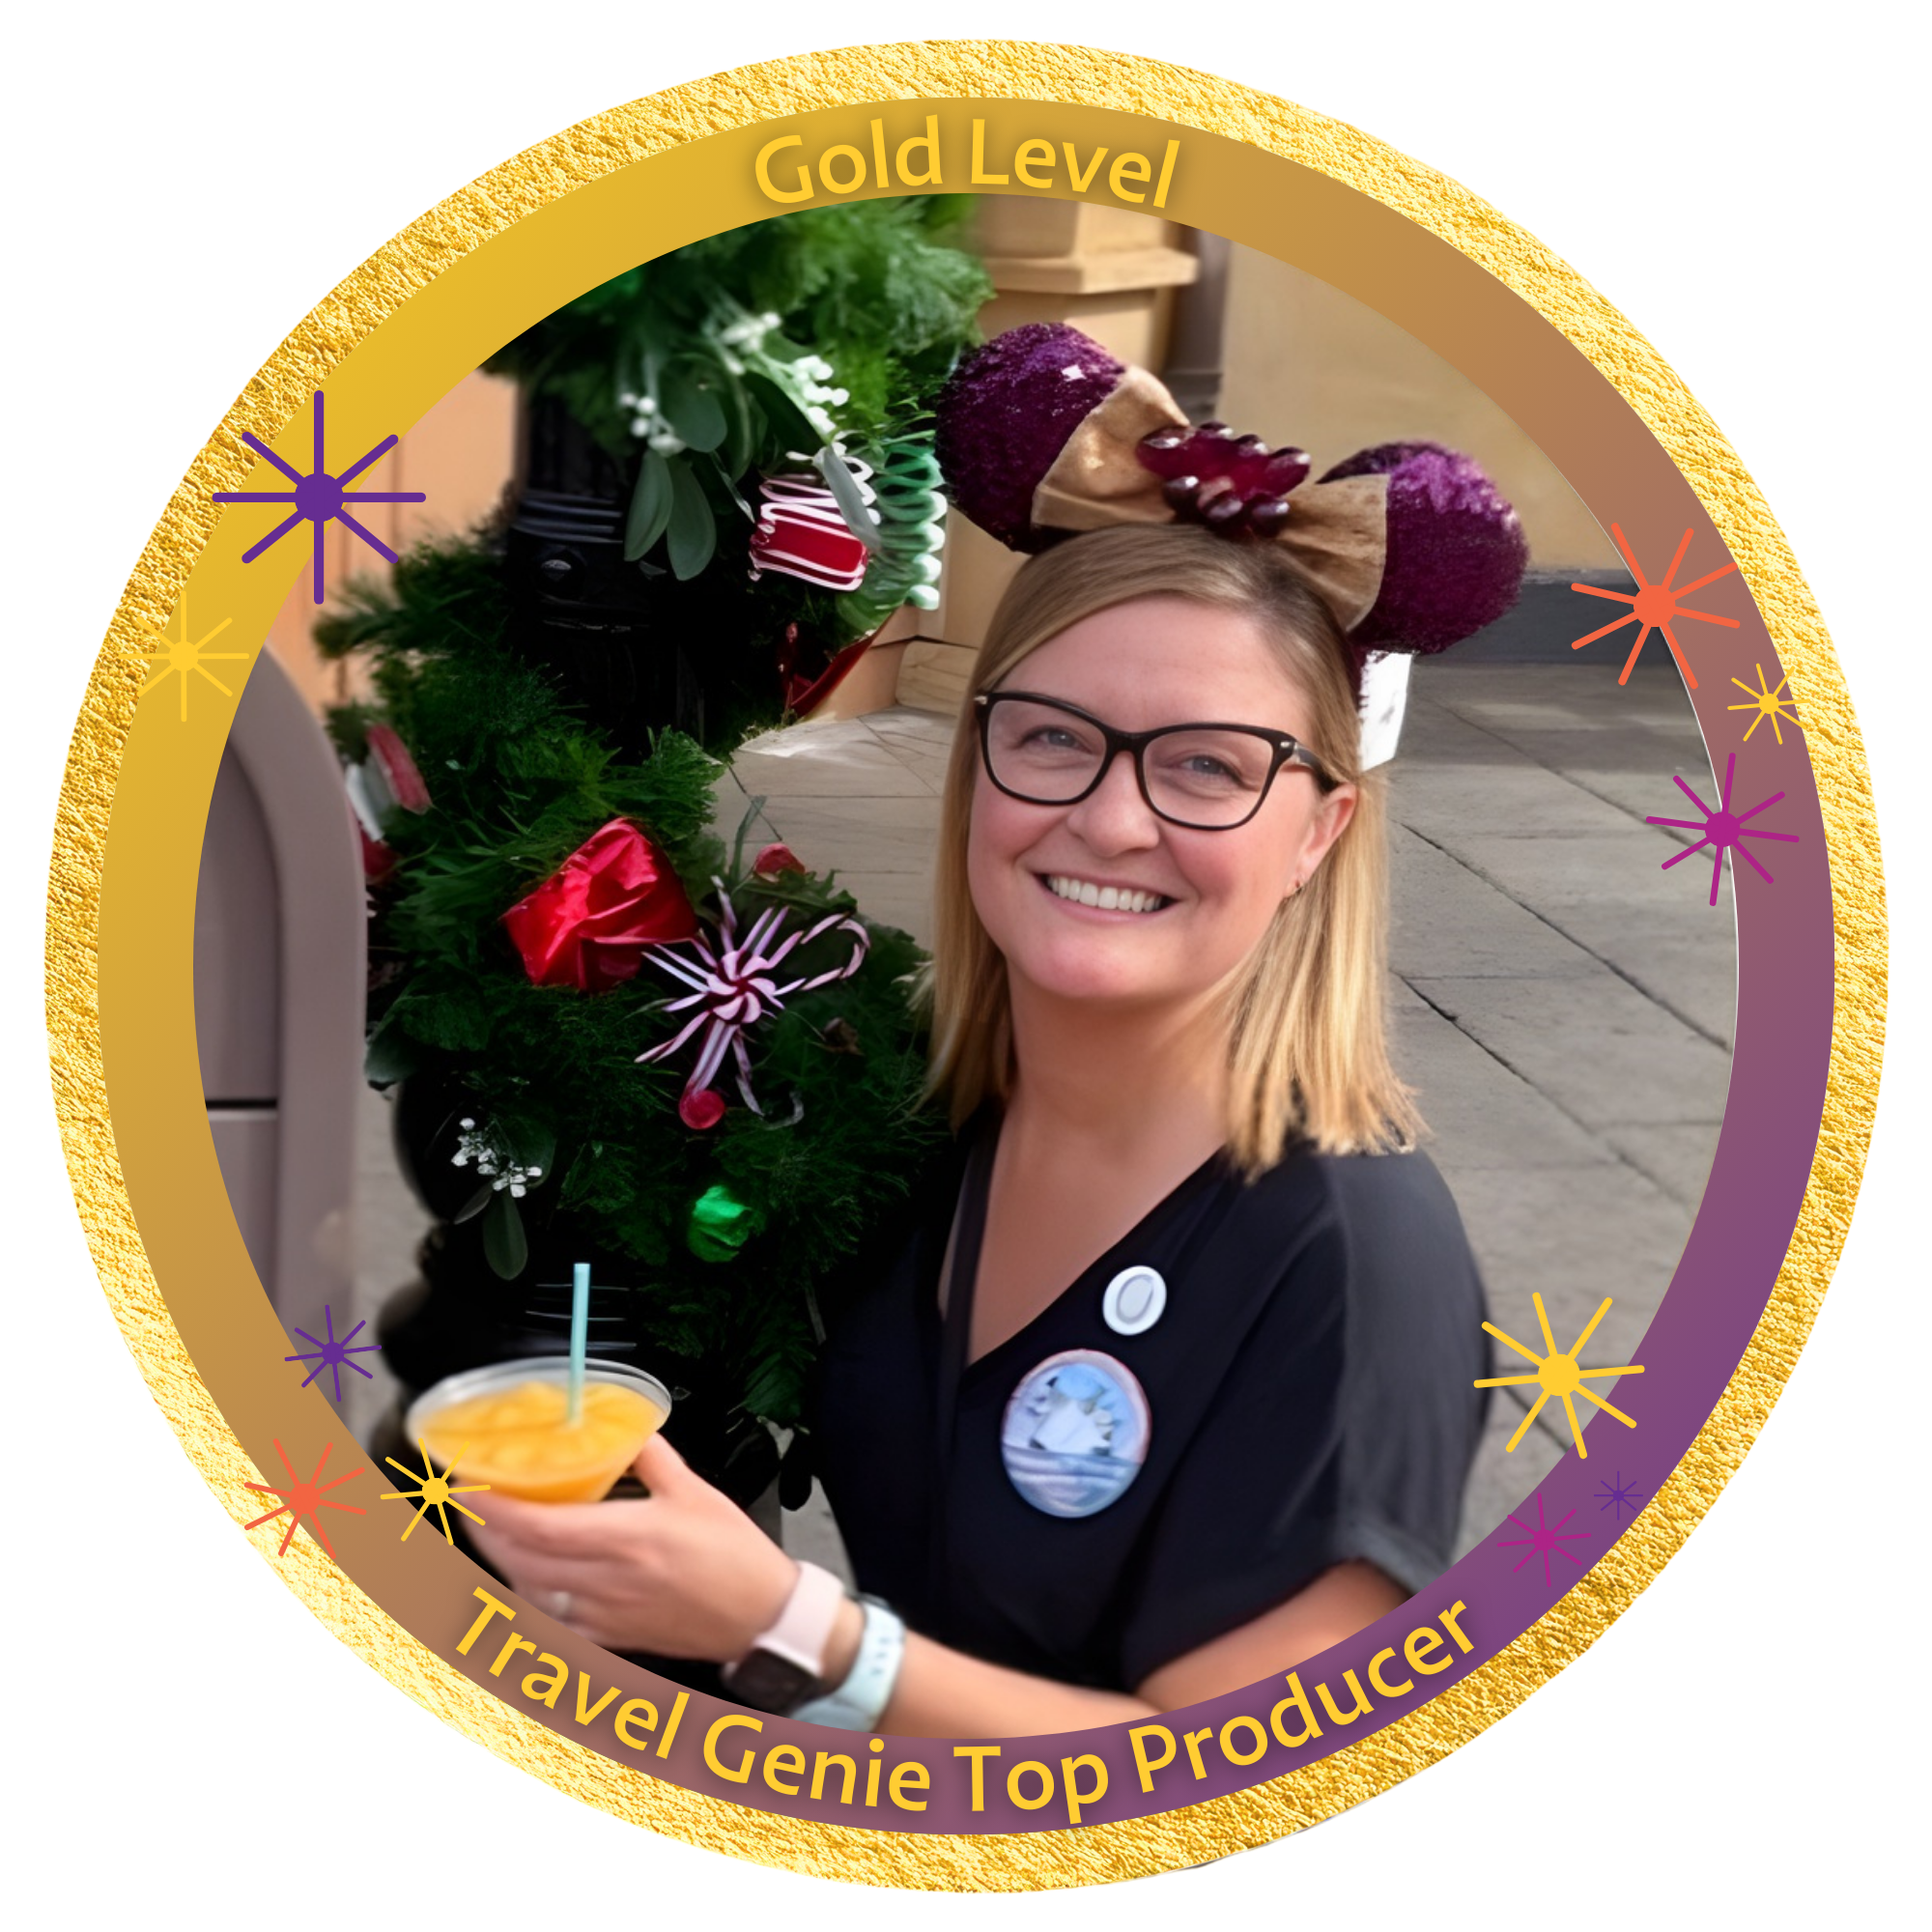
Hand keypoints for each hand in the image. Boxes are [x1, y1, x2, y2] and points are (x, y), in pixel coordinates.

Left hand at [465, 1434, 797, 1660]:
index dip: (496, 1509)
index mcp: (629, 1538)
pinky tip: (527, 1580)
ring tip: (493, 1535)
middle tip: (470, 1504)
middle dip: (486, 1532)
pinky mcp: (612, 1637)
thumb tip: (631, 1429)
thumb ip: (655, 1457)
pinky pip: (554, 1622)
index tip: (471, 1487)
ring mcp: (606, 1614)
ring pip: (531, 1592)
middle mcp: (609, 1580)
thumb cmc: (735, 1558)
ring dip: (503, 1563)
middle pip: (522, 1560)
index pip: (540, 1526)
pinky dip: (531, 1599)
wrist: (762, 1615)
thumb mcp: (696, 1492)